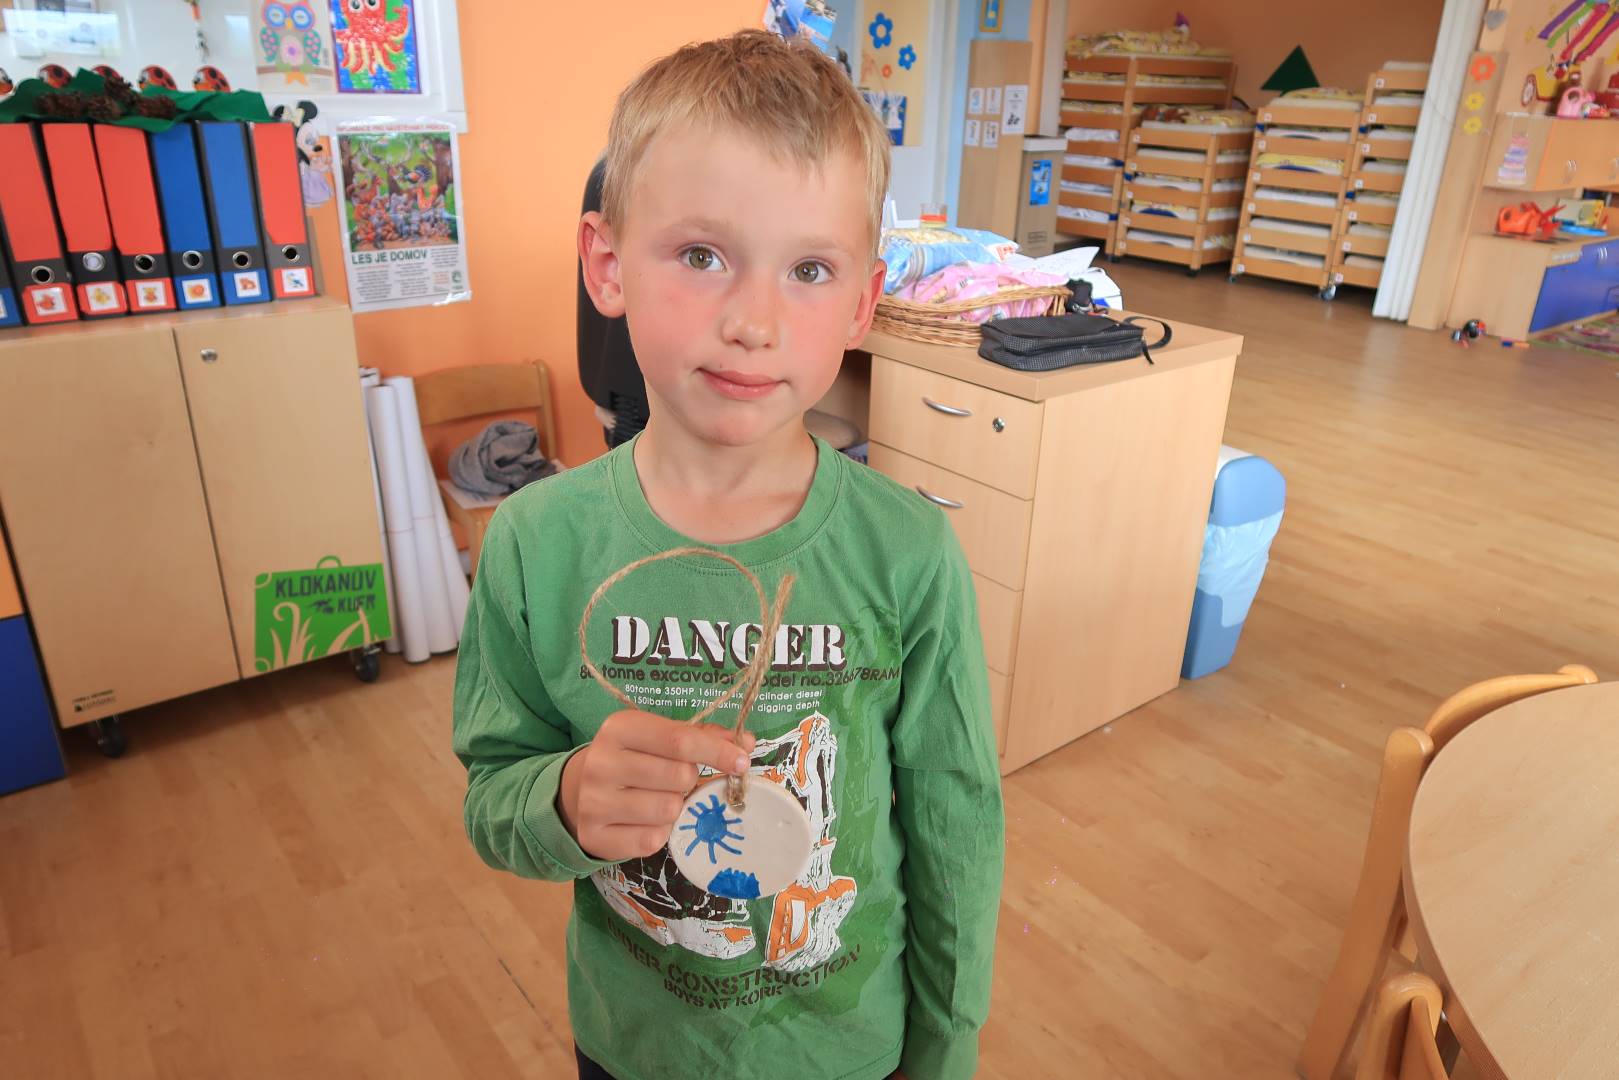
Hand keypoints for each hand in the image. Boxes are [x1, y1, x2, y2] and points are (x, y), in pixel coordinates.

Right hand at [559, 710, 754, 861]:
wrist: (578, 791)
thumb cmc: (633, 758)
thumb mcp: (659, 737)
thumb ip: (702, 737)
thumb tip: (745, 742)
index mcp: (620, 728)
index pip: (679, 740)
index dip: (717, 751)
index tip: (742, 761)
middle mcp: (601, 762)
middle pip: (678, 776)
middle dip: (690, 780)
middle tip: (679, 780)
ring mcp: (594, 802)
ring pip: (668, 809)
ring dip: (675, 807)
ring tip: (659, 799)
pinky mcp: (594, 837)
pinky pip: (652, 840)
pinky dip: (660, 833)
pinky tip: (645, 820)